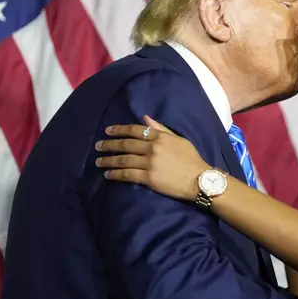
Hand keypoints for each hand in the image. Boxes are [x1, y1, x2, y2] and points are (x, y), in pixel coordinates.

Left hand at [95, 115, 209, 200]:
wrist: (199, 180)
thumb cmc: (192, 159)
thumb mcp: (179, 139)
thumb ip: (161, 129)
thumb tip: (145, 118)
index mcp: (160, 137)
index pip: (135, 130)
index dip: (120, 130)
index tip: (108, 131)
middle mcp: (153, 148)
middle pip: (126, 144)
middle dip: (109, 145)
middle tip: (98, 146)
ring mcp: (150, 163)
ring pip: (123, 159)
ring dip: (108, 160)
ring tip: (98, 162)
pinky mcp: (148, 178)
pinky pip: (127, 174)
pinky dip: (115, 174)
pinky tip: (108, 174)